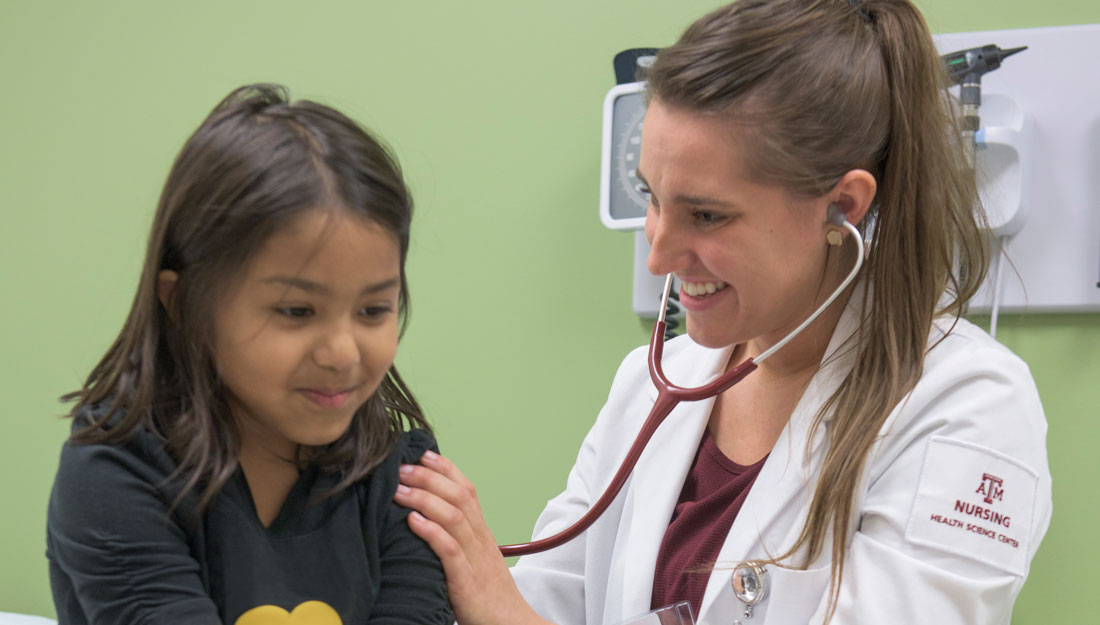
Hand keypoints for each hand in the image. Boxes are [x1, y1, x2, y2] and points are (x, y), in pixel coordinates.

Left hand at [395, 451, 549, 624]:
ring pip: (454, 517)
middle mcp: (480, 539)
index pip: (467, 489)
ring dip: (424, 498)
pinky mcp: (467, 581)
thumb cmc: (487, 596)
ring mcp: (475, 559)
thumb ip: (457, 539)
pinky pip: (449, 550)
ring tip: (399, 490)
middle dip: (429, 477)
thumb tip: (428, 520)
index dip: (445, 468)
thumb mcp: (474, 560)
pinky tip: (412, 521)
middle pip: (459, 495)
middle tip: (401, 467)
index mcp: (482, 533)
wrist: (511, 624)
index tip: (422, 453)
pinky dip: (430, 532)